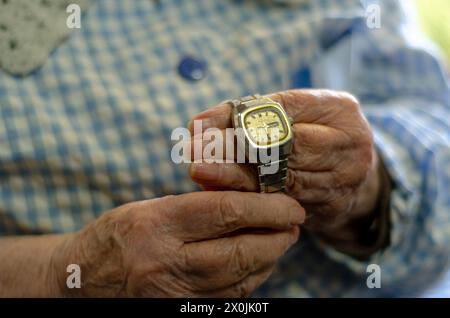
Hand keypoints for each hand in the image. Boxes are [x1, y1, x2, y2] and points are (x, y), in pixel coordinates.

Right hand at [51, 191, 304, 296]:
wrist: (82, 280)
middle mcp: (164, 262)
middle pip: (240, 250)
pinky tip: (259, 262)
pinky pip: (230, 297)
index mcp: (156, 224)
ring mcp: (173, 294)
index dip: (266, 207)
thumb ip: (196, 206)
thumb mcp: (151, 208)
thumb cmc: (119, 235)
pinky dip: (251, 278)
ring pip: (241, 278)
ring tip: (282, 238)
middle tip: (294, 221)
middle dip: (277, 235)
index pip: (225, 211)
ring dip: (270, 257)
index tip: (290, 203)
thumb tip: (249, 201)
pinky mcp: (180, 311)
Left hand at [188, 90, 380, 247]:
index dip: (238, 119)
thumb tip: (198, 125)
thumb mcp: (295, 113)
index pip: (282, 110)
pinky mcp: (333, 208)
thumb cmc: (315, 134)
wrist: (357, 175)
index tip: (198, 127)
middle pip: (283, 148)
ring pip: (280, 181)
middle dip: (233, 152)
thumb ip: (251, 113)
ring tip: (199, 173)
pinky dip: (250, 199)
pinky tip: (221, 195)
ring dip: (235, 179)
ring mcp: (344, 180)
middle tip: (193, 154)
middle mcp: (348, 144)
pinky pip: (284, 205)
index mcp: (339, 109)